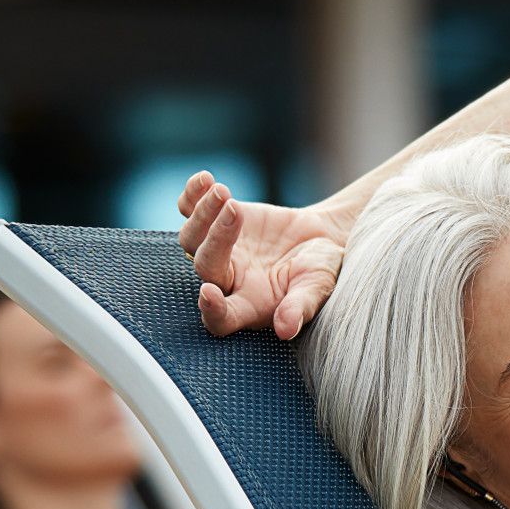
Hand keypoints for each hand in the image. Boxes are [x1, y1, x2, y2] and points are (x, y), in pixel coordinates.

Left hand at [176, 173, 353, 340]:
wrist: (319, 239)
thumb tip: (285, 329)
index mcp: (250, 305)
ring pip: (191, 238)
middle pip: (206, 266)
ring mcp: (218, 250)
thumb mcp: (318, 288)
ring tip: (224, 192)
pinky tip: (206, 179)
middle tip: (236, 211)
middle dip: (217, 239)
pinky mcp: (214, 221)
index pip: (221, 319)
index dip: (211, 310)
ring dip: (203, 214)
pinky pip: (189, 209)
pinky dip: (192, 195)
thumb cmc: (320, 270)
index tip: (209, 293)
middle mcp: (227, 281)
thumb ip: (300, 307)